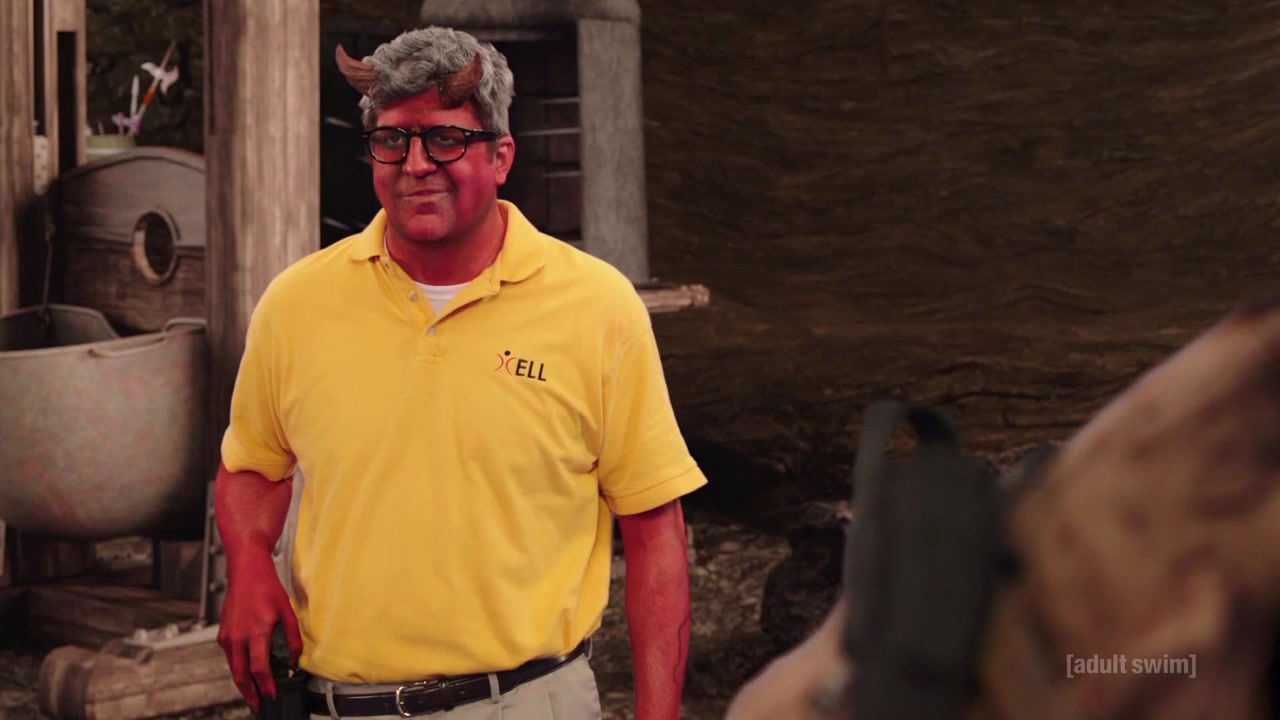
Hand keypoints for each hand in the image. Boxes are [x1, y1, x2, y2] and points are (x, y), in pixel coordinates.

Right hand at [216, 552, 302, 711]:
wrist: (246, 571)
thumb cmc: (267, 588)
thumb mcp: (288, 612)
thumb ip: (293, 639)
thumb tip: (294, 660)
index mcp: (256, 632)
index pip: (259, 668)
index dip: (266, 685)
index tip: (272, 696)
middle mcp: (238, 636)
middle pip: (241, 675)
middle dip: (250, 694)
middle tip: (259, 705)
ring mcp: (228, 636)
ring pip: (233, 668)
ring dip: (243, 683)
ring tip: (253, 694)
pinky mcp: (223, 633)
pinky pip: (230, 657)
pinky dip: (237, 668)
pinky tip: (246, 672)